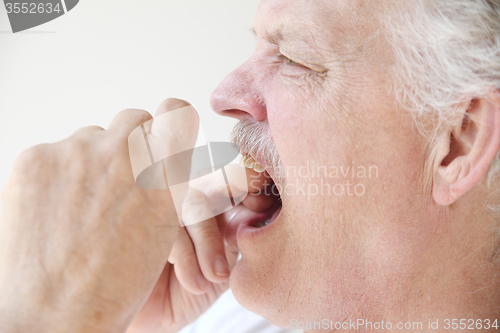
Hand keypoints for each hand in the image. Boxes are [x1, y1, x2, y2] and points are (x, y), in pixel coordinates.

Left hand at [0, 98, 276, 332]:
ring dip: (90, 162)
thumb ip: (164, 185)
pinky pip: (54, 154)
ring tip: (81, 208)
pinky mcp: (37, 160)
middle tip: (120, 179)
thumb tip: (153, 154)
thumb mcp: (161, 233)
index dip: (171, 123)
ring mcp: (78, 153)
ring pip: (90, 139)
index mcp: (165, 175)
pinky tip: (53, 211)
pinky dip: (55, 176)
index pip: (177, 112)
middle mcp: (126, 154)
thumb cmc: (110, 286)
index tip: (163, 134)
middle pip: (132, 120)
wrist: (50, 316)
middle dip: (130, 144)